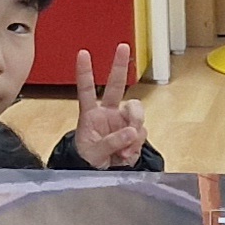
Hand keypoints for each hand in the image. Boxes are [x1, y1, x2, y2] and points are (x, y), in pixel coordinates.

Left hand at [71, 46, 147, 167]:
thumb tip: (131, 132)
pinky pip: (142, 134)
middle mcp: (108, 114)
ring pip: (137, 113)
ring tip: (125, 149)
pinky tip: (126, 155)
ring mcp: (123, 122)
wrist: (99, 176)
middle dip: (119, 66)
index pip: (87, 90)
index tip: (83, 53)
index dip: (85, 72)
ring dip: (135, 127)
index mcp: (91, 115)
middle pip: (117, 86)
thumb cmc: (88, 161)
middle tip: (123, 47)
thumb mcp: (94, 153)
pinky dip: (136, 145)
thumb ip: (112, 141)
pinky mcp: (134, 134)